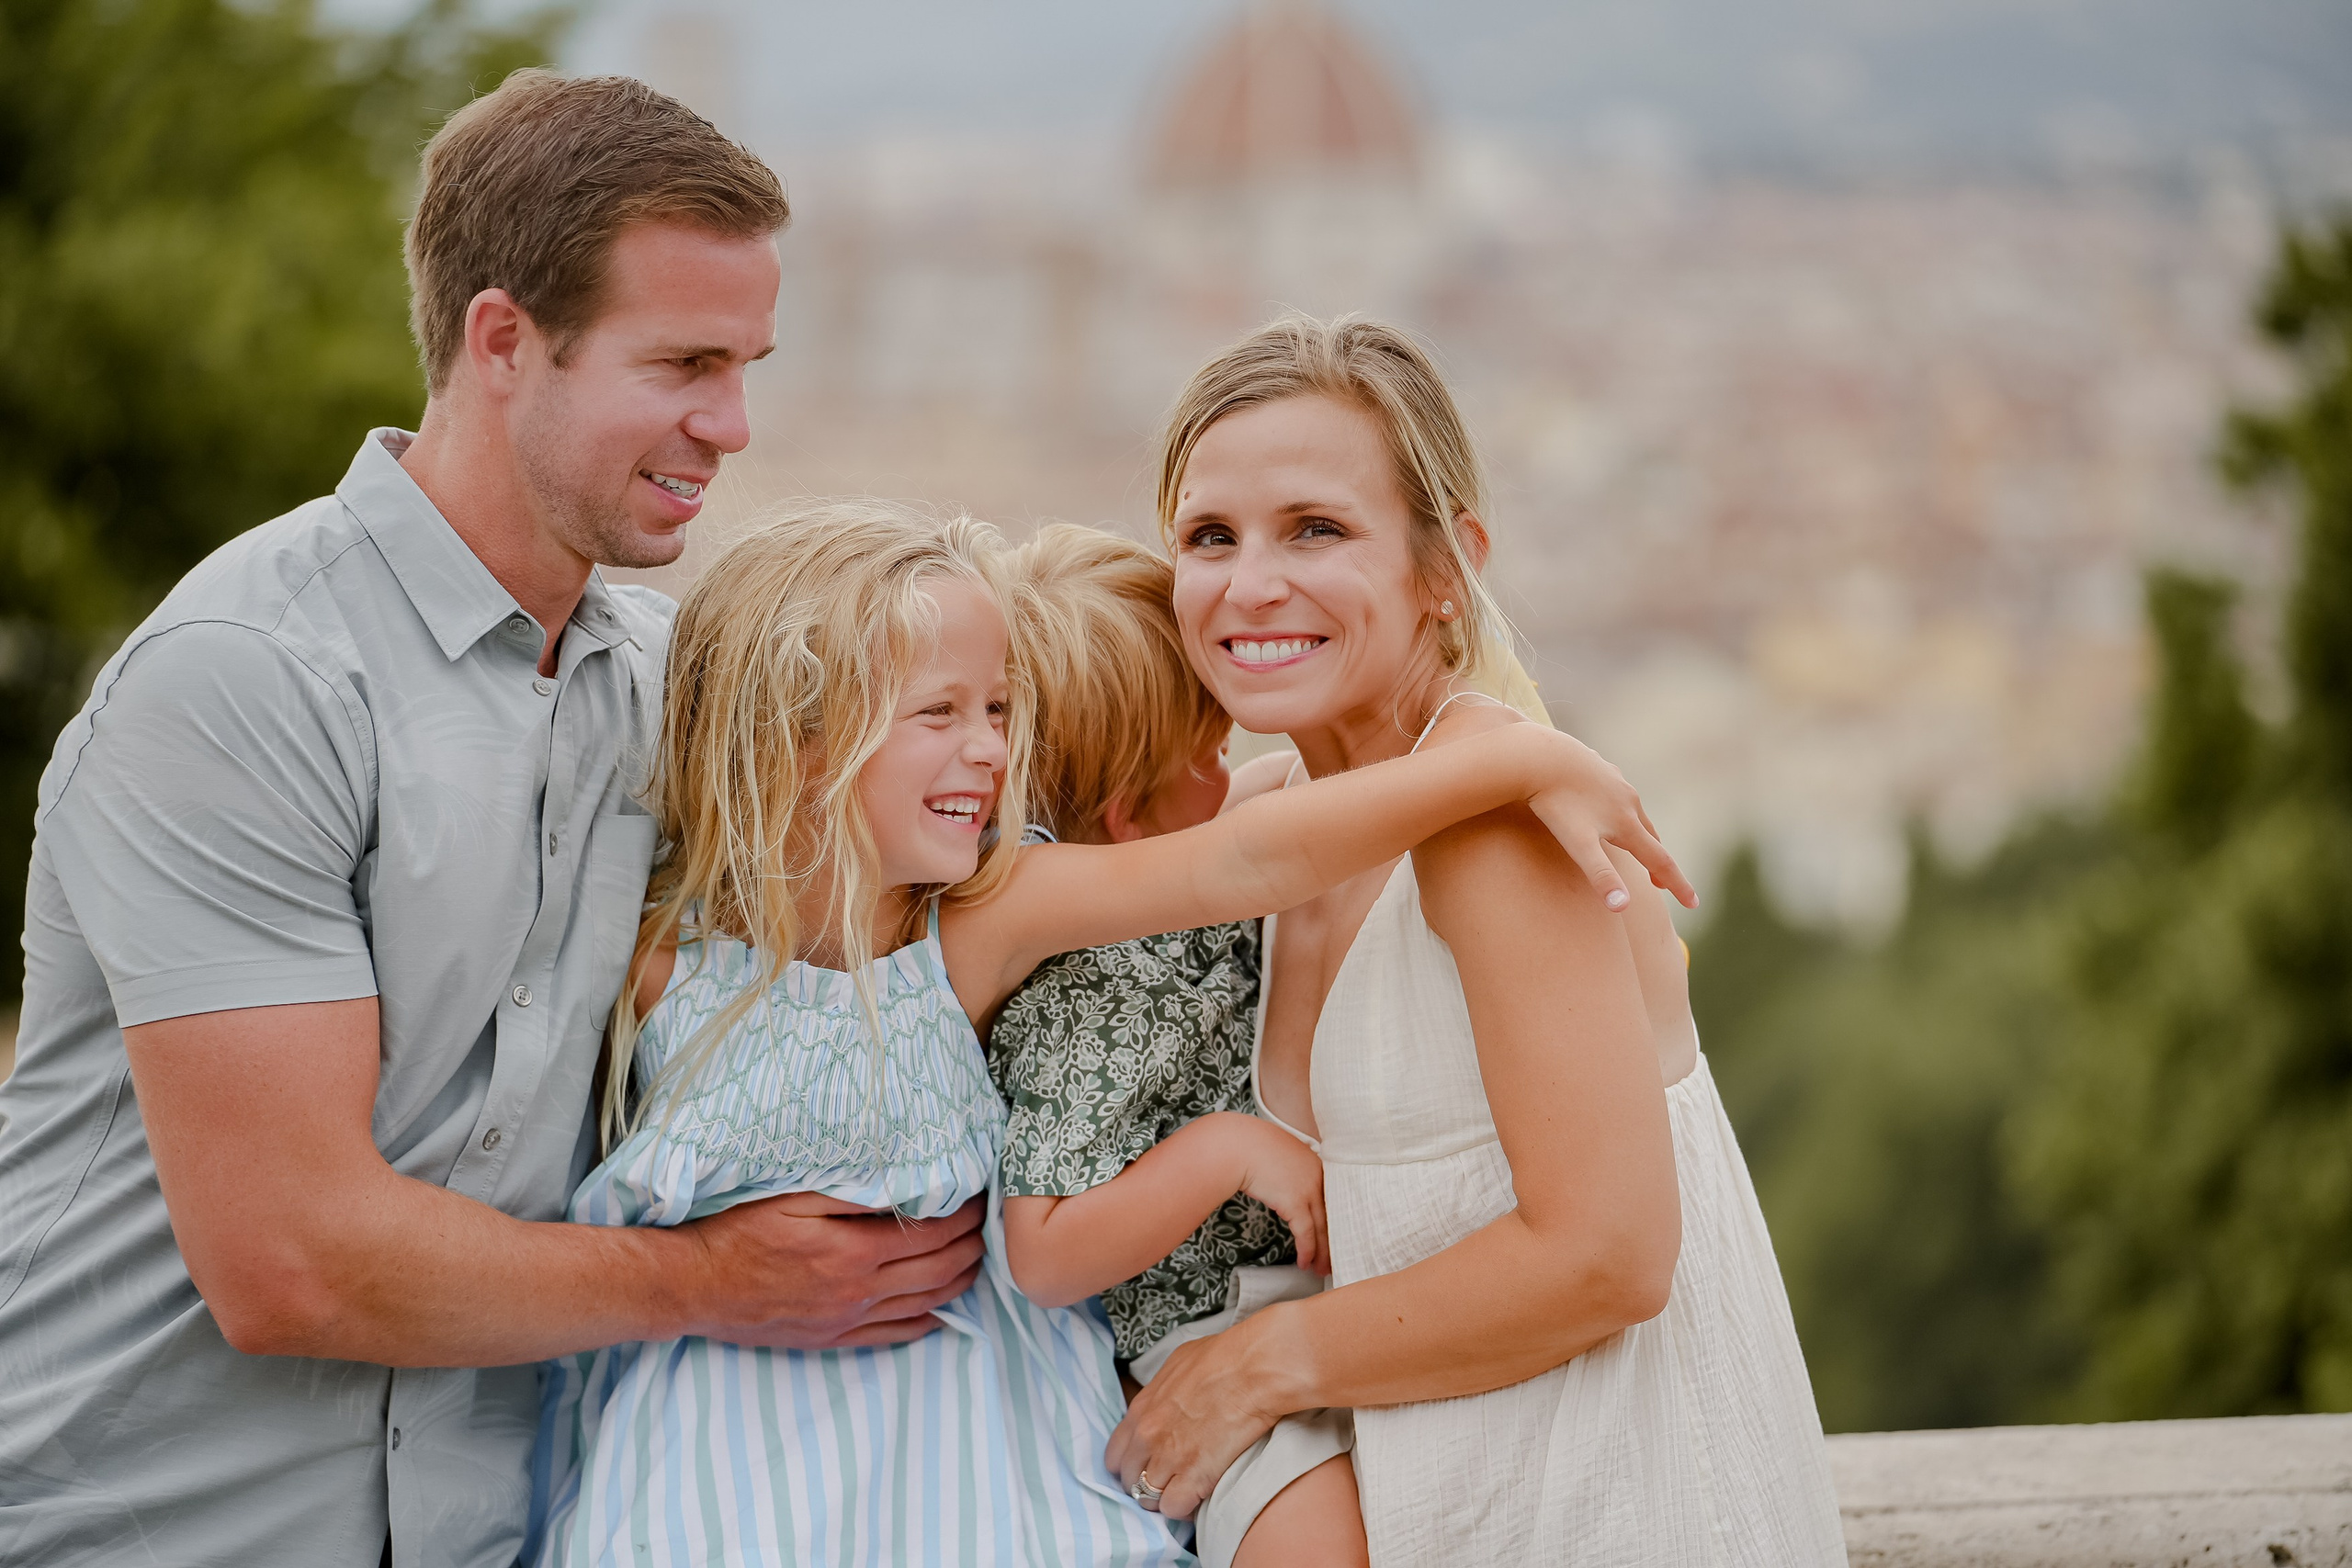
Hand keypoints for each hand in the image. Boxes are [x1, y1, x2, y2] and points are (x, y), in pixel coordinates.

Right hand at [682, 1190, 986, 1349]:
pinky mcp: (831, 1339)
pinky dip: (925, 1323)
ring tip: (976, 1261)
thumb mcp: (792, 1197)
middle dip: (972, 1246)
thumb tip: (905, 1184)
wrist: (693, 1286)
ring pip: (923, 1304)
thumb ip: (852, 1192)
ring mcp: (846, 1320)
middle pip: (938, 1271)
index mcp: (852, 1253)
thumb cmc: (737, 1232)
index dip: (963, 1215)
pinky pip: (892, 1336)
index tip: (978, 1197)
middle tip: (988, 1226)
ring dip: (959, 1282)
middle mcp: (857, 1292)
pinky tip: (941, 1313)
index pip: (931, 1234)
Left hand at [1107, 1308, 1295, 1519]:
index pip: (1116, 1455)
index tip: (1146, 1466)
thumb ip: (1162, 1392)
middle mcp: (1148, 1437)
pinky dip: (1185, 1508)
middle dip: (1147, 1483)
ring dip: (1166, 1497)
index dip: (1131, 1464)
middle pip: (1130, 1480)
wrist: (1254, 1370)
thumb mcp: (1177, 1365)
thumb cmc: (1224, 1359)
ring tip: (1186, 1490)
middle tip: (1169, 1481)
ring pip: (1149, 1499)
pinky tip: (1199, 1497)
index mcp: (1141, 1409)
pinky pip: (1174, 1509)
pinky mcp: (1194, 1477)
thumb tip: (1165, 1403)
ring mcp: (1169, 1458)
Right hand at [1223, 1115, 1328, 1273]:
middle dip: (1333, 1239)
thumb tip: (1281, 1181)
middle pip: (1332, 1213)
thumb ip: (1287, 1167)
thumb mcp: (1276, 1152)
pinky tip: (1305, 1263)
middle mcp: (1318, 1175)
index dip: (1333, 1217)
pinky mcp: (1296, 1202)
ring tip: (1321, 1269)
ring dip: (1323, 1252)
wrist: (1236, 1146)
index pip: (1331, 1196)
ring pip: (1323, 1227)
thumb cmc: (1248, 1146)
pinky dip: (1307, 1250)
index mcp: (1315, 1162)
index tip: (1333, 1233)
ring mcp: (1309, 1188)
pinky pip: (1306, 1233)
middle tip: (1334, 1258)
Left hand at [1510, 727, 1696, 911]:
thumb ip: (1600, 875)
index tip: (1693, 904)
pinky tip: (1609, 805)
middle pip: (1650, 836)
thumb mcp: (1577, 844)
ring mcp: (1615, 781)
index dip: (1677, 884)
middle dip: (1656, 860)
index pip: (1660, 861)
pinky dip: (1620, 807)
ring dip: (1639, 832)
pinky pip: (1615, 792)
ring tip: (1635, 845)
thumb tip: (1622, 908)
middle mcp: (1628, 802)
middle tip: (1658, 882)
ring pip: (1634, 812)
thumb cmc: (1556, 803)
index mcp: (1627, 824)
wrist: (1539, 755)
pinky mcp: (1600, 767)